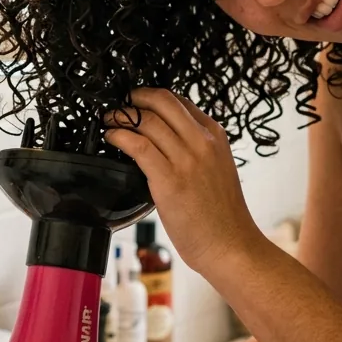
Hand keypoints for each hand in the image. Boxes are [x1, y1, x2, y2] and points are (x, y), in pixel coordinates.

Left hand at [104, 88, 258, 276]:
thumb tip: (166, 138)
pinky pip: (138, 145)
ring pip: (147, 120)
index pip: (180, 101)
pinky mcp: (169, 179)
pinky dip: (119, 136)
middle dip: (136, 97)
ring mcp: (186, 159)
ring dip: (122, 116)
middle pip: (162, 101)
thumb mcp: (217, 168)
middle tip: (122, 103)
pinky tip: (111, 137)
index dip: (154, 96)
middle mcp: (202, 142)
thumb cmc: (222, 215)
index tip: (138, 100)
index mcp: (215, 136)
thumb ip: (197, 149)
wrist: (230, 245)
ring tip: (110, 120)